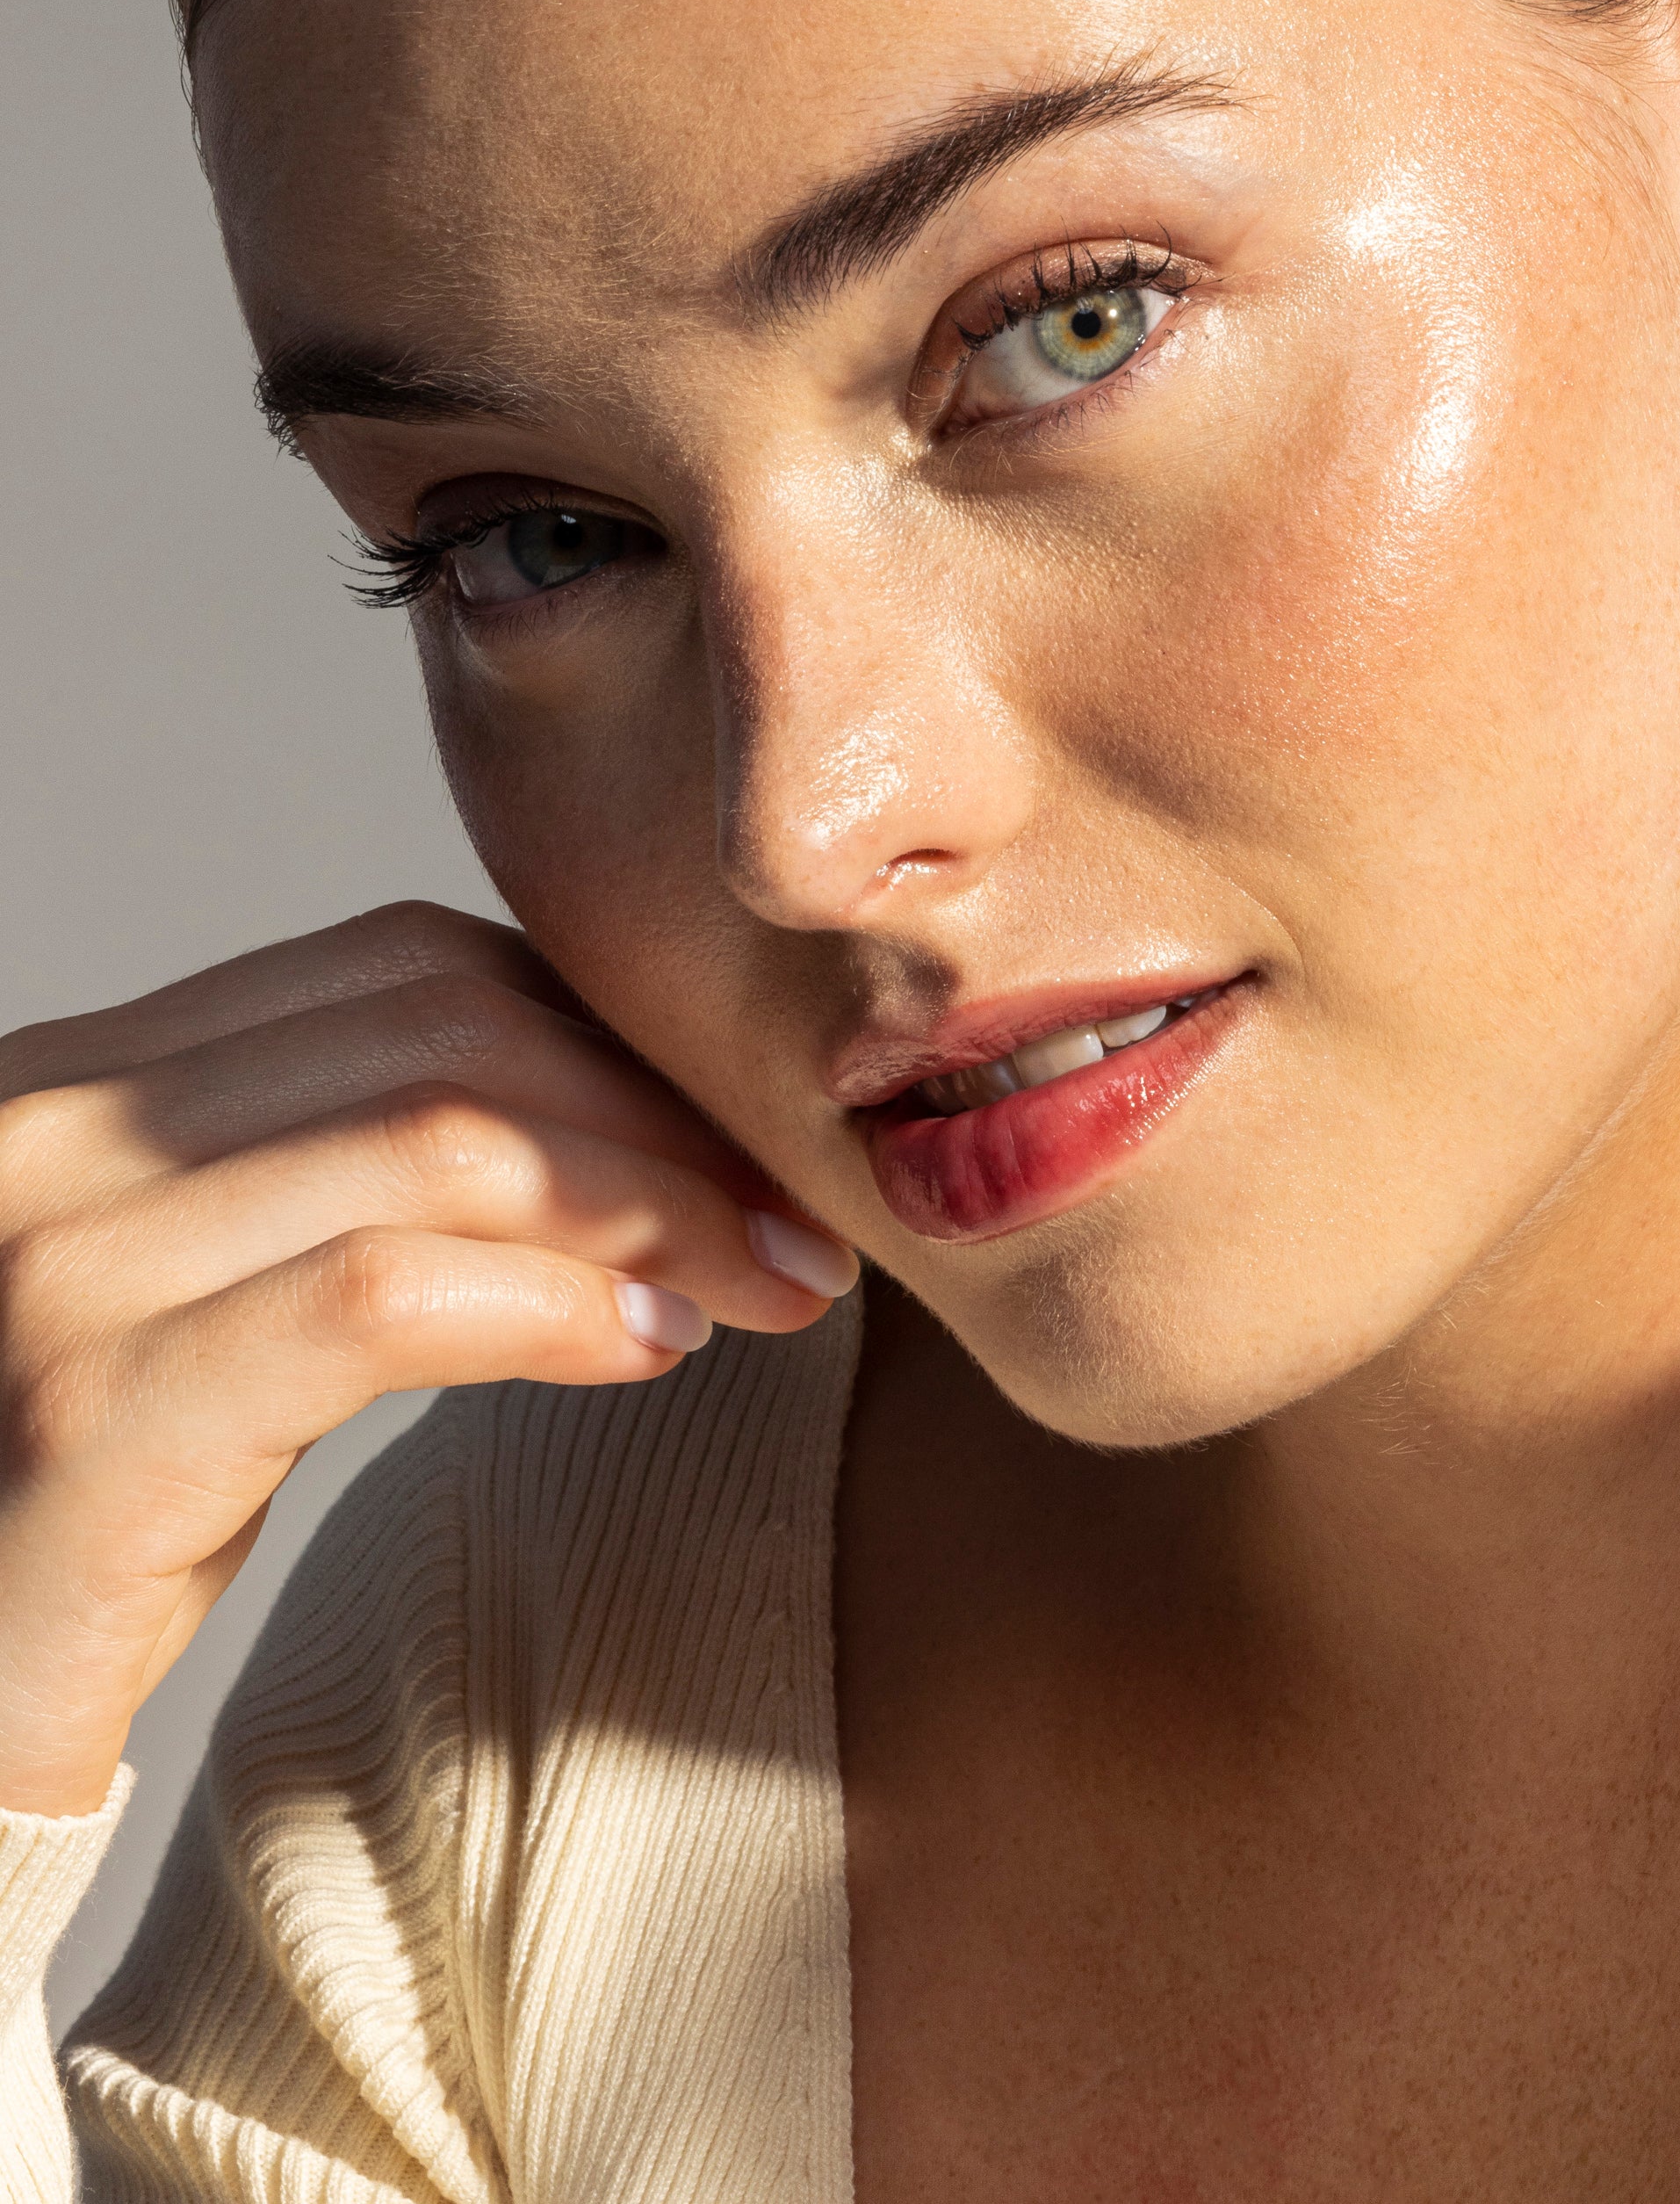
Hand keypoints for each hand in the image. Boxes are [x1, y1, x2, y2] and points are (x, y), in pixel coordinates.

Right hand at [0, 902, 856, 1816]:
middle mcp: (50, 1128)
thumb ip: (368, 1185)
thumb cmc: (98, 1513)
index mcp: (91, 1078)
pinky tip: (656, 1348)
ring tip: (770, 1284)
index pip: (417, 970)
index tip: (748, 1133)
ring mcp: (56, 1262)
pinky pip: (381, 1301)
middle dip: (667, 1120)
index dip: (619, 1038)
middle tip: (802, 1223)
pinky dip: (555, 1307)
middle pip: (451, 1037)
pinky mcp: (88, 1418)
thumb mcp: (229, 1299)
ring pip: (441, 1145)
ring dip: (659, 1209)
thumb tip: (647, 1128)